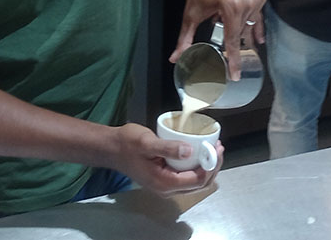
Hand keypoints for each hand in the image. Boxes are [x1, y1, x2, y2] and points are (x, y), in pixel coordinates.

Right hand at [109, 123, 223, 194]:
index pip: (197, 180)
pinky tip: (199, 154)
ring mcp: (164, 185)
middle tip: (218, 148)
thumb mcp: (147, 142)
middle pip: (198, 184)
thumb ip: (168, 148)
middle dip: (212, 167)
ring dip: (206, 167)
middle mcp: (166, 189)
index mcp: (164, 182)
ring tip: (212, 149)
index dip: (211, 166)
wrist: (111, 148)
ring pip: (193, 182)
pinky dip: (196, 167)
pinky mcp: (163, 178)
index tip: (217, 149)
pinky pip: (186, 177)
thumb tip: (190, 151)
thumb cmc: (127, 143)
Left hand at [169, 0, 265, 79]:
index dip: (233, 61)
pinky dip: (254, 26)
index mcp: (232, 9)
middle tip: (224, 47)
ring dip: (239, 30)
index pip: (233, 42)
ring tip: (230, 29)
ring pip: (249, 26)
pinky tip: (257, 39)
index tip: (235, 75)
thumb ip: (185, 38)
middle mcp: (247, 4)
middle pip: (240, 34)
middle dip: (232, 42)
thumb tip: (176, 57)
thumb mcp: (192, 12)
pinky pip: (257, 17)